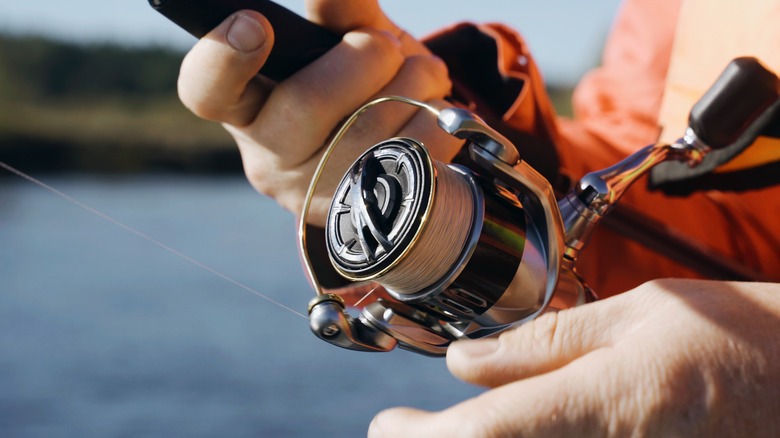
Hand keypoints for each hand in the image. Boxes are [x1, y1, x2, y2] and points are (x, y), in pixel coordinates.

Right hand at [177, 0, 461, 224]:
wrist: (403, 147)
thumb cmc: (361, 84)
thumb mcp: (344, 43)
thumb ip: (338, 15)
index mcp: (245, 107)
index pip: (206, 91)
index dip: (223, 58)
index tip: (255, 23)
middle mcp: (269, 159)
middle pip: (305, 104)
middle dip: (362, 58)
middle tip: (384, 44)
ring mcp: (317, 194)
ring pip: (368, 131)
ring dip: (413, 82)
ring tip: (422, 71)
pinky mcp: (370, 213)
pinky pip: (414, 153)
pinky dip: (435, 115)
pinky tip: (430, 108)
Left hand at [369, 279, 779, 436]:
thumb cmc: (736, 338)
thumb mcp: (636, 314)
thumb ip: (544, 343)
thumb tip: (467, 361)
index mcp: (601, 406)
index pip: (481, 435)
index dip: (420, 437)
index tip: (386, 424)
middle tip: (405, 429)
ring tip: (446, 428)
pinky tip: (506, 430)